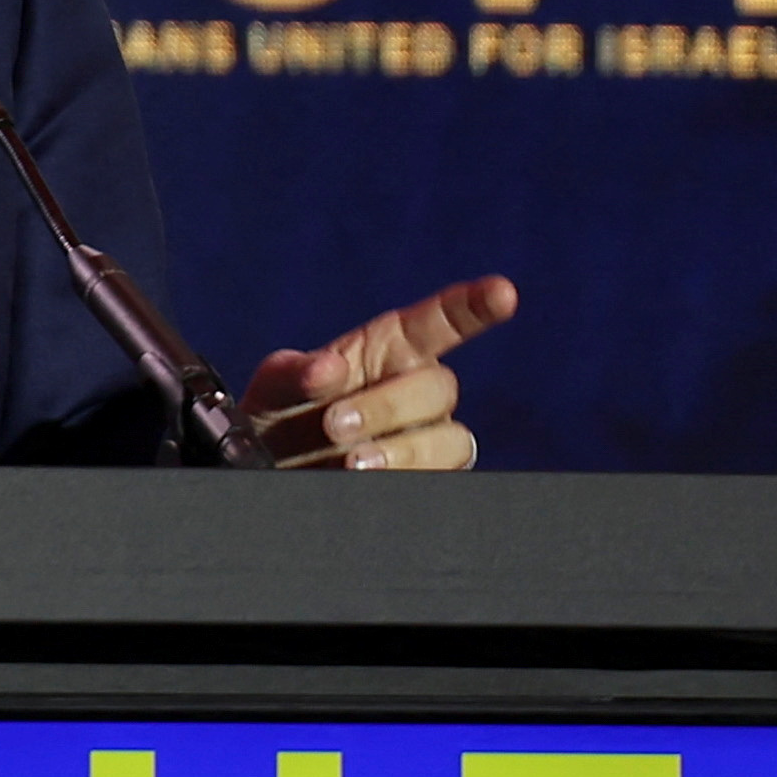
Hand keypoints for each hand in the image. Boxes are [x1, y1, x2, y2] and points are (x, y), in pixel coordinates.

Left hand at [247, 276, 516, 472]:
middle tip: (334, 425)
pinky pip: (439, 481)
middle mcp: (418, 391)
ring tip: (350, 463)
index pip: (441, 321)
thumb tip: (329, 370)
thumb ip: (296, 373)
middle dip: (388, 406)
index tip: (502, 293)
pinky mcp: (429, 480)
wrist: (274, 473)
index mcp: (390, 348)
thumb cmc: (283, 416)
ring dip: (402, 451)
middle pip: (439, 388)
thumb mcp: (276, 386)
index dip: (473, 305)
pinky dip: (403, 479)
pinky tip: (367, 484)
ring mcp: (429, 438)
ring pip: (451, 440)